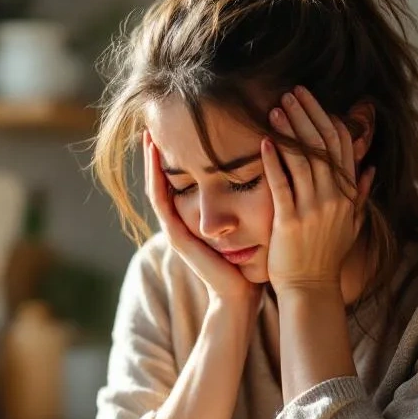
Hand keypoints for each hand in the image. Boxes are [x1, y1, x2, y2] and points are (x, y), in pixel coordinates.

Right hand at [143, 129, 258, 310]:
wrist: (241, 295)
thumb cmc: (251, 262)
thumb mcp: (248, 223)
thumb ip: (249, 200)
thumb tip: (268, 168)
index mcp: (195, 219)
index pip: (180, 181)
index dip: (176, 157)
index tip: (177, 129)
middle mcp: (181, 222)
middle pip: (162, 181)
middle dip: (157, 154)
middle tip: (153, 123)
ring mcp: (175, 230)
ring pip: (156, 188)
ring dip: (151, 162)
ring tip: (148, 135)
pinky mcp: (175, 237)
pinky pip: (160, 202)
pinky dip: (156, 179)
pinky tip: (155, 159)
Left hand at [262, 86, 376, 295]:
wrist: (311, 288)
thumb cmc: (326, 257)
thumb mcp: (351, 224)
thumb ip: (360, 195)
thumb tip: (371, 169)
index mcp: (348, 195)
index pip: (342, 146)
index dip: (327, 118)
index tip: (311, 100)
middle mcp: (334, 198)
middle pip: (322, 145)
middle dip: (306, 115)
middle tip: (290, 93)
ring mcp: (313, 209)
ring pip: (303, 160)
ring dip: (289, 131)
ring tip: (274, 109)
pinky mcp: (290, 221)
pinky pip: (282, 185)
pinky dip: (273, 162)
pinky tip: (264, 143)